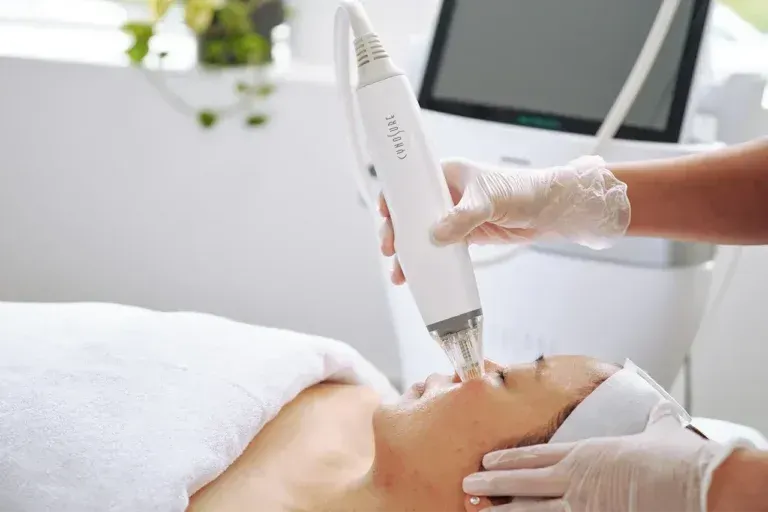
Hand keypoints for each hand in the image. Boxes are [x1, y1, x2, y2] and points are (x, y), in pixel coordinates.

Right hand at [379, 156, 629, 284]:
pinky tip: (422, 274)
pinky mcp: (464, 235)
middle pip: (411, 214)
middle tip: (391, 249)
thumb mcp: (488, 200)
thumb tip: (437, 235)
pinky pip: (440, 249)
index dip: (395, 198)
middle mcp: (446, 194)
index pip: (411, 183)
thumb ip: (462, 218)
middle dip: (398, 233)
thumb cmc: (522, 190)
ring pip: (423, 234)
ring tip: (401, 272)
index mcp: (447, 174)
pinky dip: (430, 261)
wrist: (549, 211)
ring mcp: (454, 216)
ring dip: (411, 253)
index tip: (385, 214)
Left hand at [461, 402, 742, 511]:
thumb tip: (659, 409)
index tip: (489, 458)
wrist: (694, 484)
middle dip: (492, 483)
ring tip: (475, 511)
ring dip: (500, 511)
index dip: (510, 457)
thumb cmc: (678, 461)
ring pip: (528, 510)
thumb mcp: (662, 434)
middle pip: (522, 480)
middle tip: (466, 484)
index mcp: (587, 454)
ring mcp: (581, 505)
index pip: (537, 454)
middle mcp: (576, 479)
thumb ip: (653, 422)